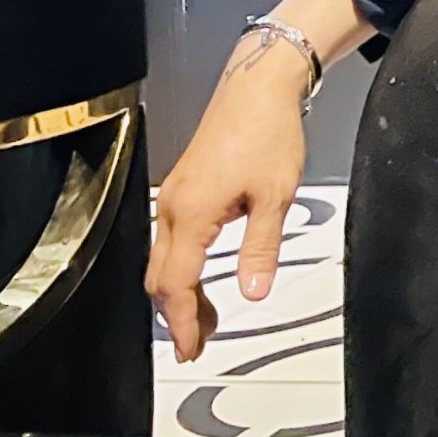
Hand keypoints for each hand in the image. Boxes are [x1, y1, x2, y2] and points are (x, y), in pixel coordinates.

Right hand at [146, 29, 310, 361]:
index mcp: (192, 214)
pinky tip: (205, 275)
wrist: (258, 89)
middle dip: (177, 314)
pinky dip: (184, 267)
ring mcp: (175, 197)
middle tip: (199, 341)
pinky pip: (173, 240)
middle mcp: (174, 207)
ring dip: (181, 292)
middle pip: (161, 278)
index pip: (177, 284)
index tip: (191, 347)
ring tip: (206, 317)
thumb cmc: (267, 133)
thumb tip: (255, 290)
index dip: (183, 322)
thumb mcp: (275, 196)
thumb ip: (262, 248)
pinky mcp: (184, 188)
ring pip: (164, 260)